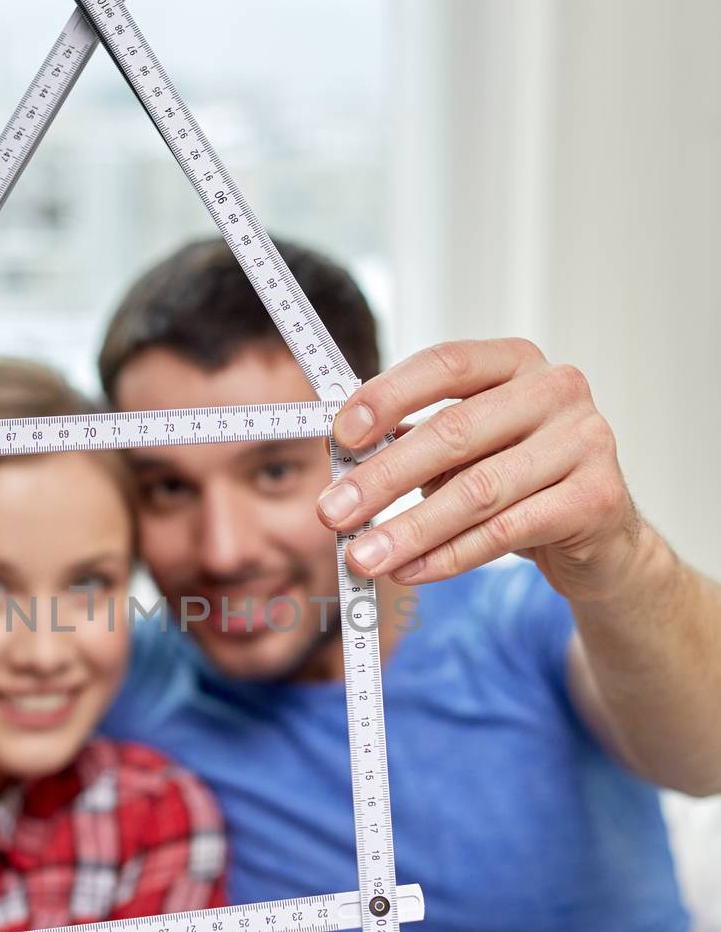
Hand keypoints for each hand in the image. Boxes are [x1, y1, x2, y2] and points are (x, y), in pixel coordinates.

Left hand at [318, 338, 641, 601]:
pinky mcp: (595, 499)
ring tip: (364, 557)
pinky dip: (450, 556)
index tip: (341, 434)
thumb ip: (414, 441)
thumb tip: (342, 458)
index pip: (445, 364)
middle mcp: (556, 389)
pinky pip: (506, 532)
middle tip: (331, 514)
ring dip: (409, 530)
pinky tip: (411, 571)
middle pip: (453, 432)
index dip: (388, 396)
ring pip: (477, 491)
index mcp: (516, 361)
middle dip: (382, 478)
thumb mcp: (467, 450)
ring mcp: (584, 441)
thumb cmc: (520, 480)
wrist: (600, 535)